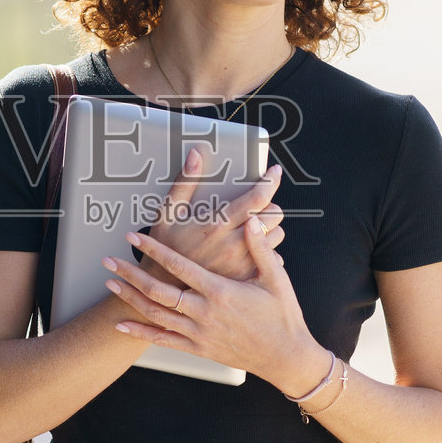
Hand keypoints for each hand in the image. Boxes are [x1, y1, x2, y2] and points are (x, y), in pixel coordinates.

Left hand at [101, 215, 322, 391]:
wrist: (285, 357)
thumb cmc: (282, 315)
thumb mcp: (275, 278)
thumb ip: (260, 248)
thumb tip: (251, 220)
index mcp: (220, 291)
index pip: (179, 266)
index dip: (154, 250)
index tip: (134, 237)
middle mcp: (204, 312)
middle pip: (158, 291)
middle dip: (130, 274)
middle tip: (109, 261)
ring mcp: (199, 333)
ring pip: (156, 315)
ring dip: (130, 299)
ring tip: (110, 284)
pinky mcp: (199, 348)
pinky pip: (164, 340)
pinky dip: (140, 333)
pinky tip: (121, 325)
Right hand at [143, 149, 285, 286]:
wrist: (165, 288)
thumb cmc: (165, 248)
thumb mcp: (168, 213)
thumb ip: (185, 182)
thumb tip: (196, 154)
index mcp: (216, 225)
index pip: (256, 198)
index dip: (270, 181)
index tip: (275, 171)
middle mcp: (233, 244)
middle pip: (273, 215)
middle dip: (269, 205)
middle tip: (256, 205)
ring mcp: (242, 262)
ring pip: (276, 235)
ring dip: (269, 227)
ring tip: (252, 226)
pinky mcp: (246, 276)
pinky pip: (273, 257)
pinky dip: (266, 249)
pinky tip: (250, 247)